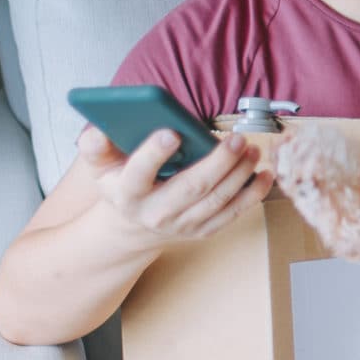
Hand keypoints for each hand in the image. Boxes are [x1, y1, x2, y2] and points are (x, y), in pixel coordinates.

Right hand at [77, 124, 272, 247]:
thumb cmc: (121, 182)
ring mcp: (182, 225)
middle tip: (236, 138)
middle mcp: (155, 212)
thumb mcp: (100, 164)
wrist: (134, 224)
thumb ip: (95, 146)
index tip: (170, 133)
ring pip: (217, 200)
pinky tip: (264, 173)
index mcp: (127, 192)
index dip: (153, 154)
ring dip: (240, 174)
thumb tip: (98, 129)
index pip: (138, 173)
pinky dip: (252, 194)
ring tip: (252, 149)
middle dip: (217, 162)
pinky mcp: (203, 230)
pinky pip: (232, 213)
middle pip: (190, 187)